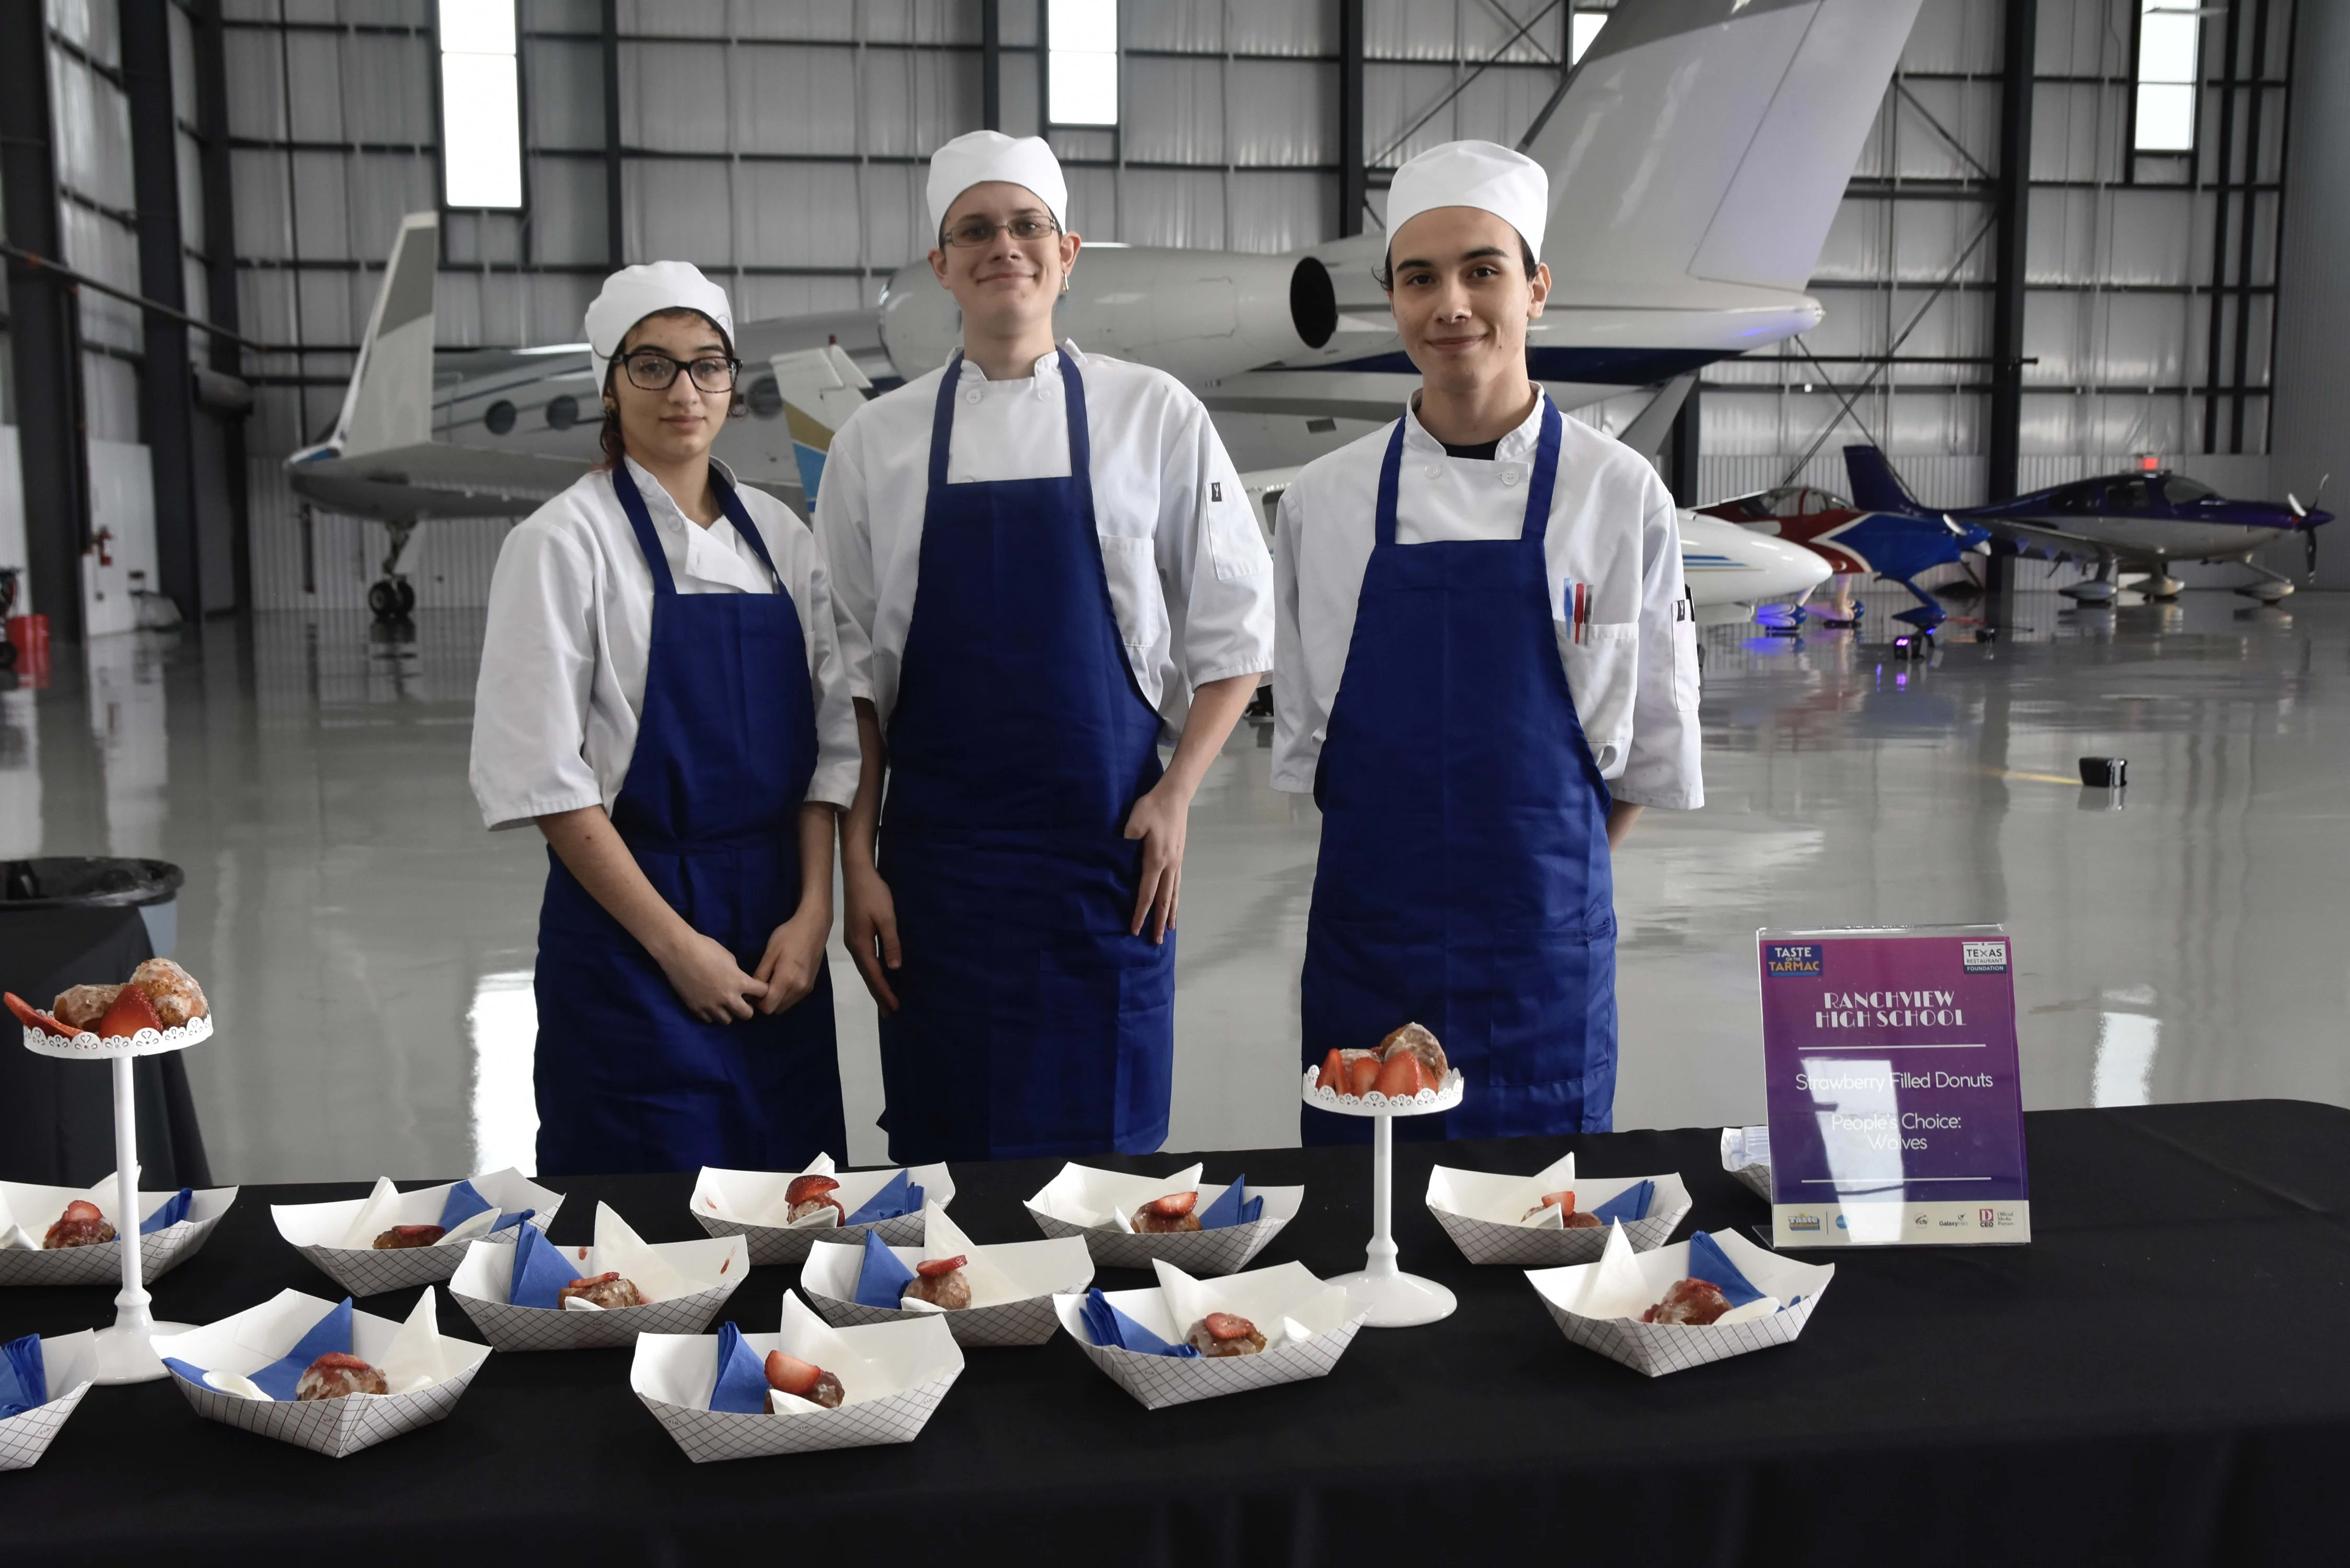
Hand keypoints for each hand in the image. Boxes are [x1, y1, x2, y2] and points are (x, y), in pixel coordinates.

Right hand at [657, 930, 766, 1023]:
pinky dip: (712, 1014)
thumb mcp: (729, 958)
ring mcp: (711, 1006)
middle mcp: (728, 998)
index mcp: (739, 982)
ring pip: (727, 1020)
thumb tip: (739, 982)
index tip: (757, 989)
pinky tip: (710, 1004)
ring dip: (729, 1012)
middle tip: (741, 1000)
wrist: (678, 951)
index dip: (761, 990)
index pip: (762, 993)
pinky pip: (709, 1020)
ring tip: (723, 1003)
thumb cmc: (705, 948)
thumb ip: (737, 974)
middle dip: (747, 1007)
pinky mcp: (696, 1009)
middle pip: (747, 1015)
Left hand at [753, 902, 831, 1014]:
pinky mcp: (811, 985)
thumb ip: (760, 974)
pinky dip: (785, 996)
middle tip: (759, 987)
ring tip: (770, 983)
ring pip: (785, 1006)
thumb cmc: (789, 936)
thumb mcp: (770, 953)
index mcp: (786, 981)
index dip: (756, 1003)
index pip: (767, 1008)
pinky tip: (782, 981)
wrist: (814, 926)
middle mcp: (798, 989)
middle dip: (765, 1003)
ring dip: (776, 1000)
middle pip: (776, 1010)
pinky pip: (793, 999)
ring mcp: (806, 989)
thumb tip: (750, 992)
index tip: (751, 990)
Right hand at [843, 867, 902, 1014]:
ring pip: (866, 969)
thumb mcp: (886, 918)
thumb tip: (894, 968)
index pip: (874, 975)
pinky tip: (880, 975)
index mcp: (861, 944)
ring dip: (876, 985)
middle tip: (890, 1013)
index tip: (894, 1007)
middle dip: (879, 995)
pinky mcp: (856, 936)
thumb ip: (890, 943)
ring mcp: (854, 941)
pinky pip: (866, 960)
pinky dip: (874, 972)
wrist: (857, 875)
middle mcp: (854, 947)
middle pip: (868, 976)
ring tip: (886, 1000)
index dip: (885, 992)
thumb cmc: (874, 894)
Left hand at [1122, 777, 1193, 943]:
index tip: (1135, 930)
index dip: (1140, 913)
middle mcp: (1169, 865)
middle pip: (1164, 900)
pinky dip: (1176, 898)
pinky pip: (1177, 883)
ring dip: (1170, 912)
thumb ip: (1125, 843)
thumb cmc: (1152, 807)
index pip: (1146, 894)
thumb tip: (1118, 861)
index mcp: (1156, 860)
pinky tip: (1174, 902)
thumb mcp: (1134, 822)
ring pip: (1174, 893)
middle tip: (1156, 941)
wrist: (1176, 795)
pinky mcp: (1179, 855)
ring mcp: (1177, 861)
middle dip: (1158, 921)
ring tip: (1169, 929)